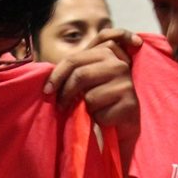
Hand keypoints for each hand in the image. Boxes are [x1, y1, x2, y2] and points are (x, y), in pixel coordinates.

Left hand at [45, 28, 141, 166]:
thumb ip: (73, 70)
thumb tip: (47, 77)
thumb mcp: (87, 80)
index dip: (57, 75)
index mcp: (107, 53)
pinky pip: (100, 113)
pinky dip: (97, 119)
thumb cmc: (101, 100)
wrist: (123, 124)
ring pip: (89, 96)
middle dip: (65, 93)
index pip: (74, 59)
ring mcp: (126, 84)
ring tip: (90, 112)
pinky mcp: (130, 104)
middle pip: (80, 75)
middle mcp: (119, 65)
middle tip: (60, 105)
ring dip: (84, 109)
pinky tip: (104, 119)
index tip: (47, 90)